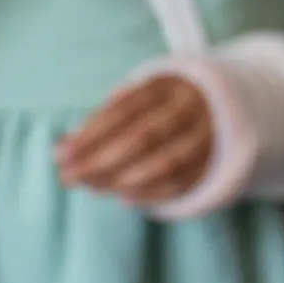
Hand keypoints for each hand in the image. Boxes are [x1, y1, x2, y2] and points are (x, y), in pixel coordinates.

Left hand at [55, 71, 217, 208]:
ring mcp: (207, 135)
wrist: (223, 105)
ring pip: (165, 162)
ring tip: (92, 187)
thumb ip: (102, 120)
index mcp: (167, 85)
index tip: (60, 154)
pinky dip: (151, 193)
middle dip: (100, 161)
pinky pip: (182, 181)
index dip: (90, 134)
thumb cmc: (161, 105)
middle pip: (143, 137)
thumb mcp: (137, 99)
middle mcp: (191, 108)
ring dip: (122, 179)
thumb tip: (63, 149)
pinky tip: (123, 197)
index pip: (124, 110)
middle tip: (68, 177)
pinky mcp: (215, 160)